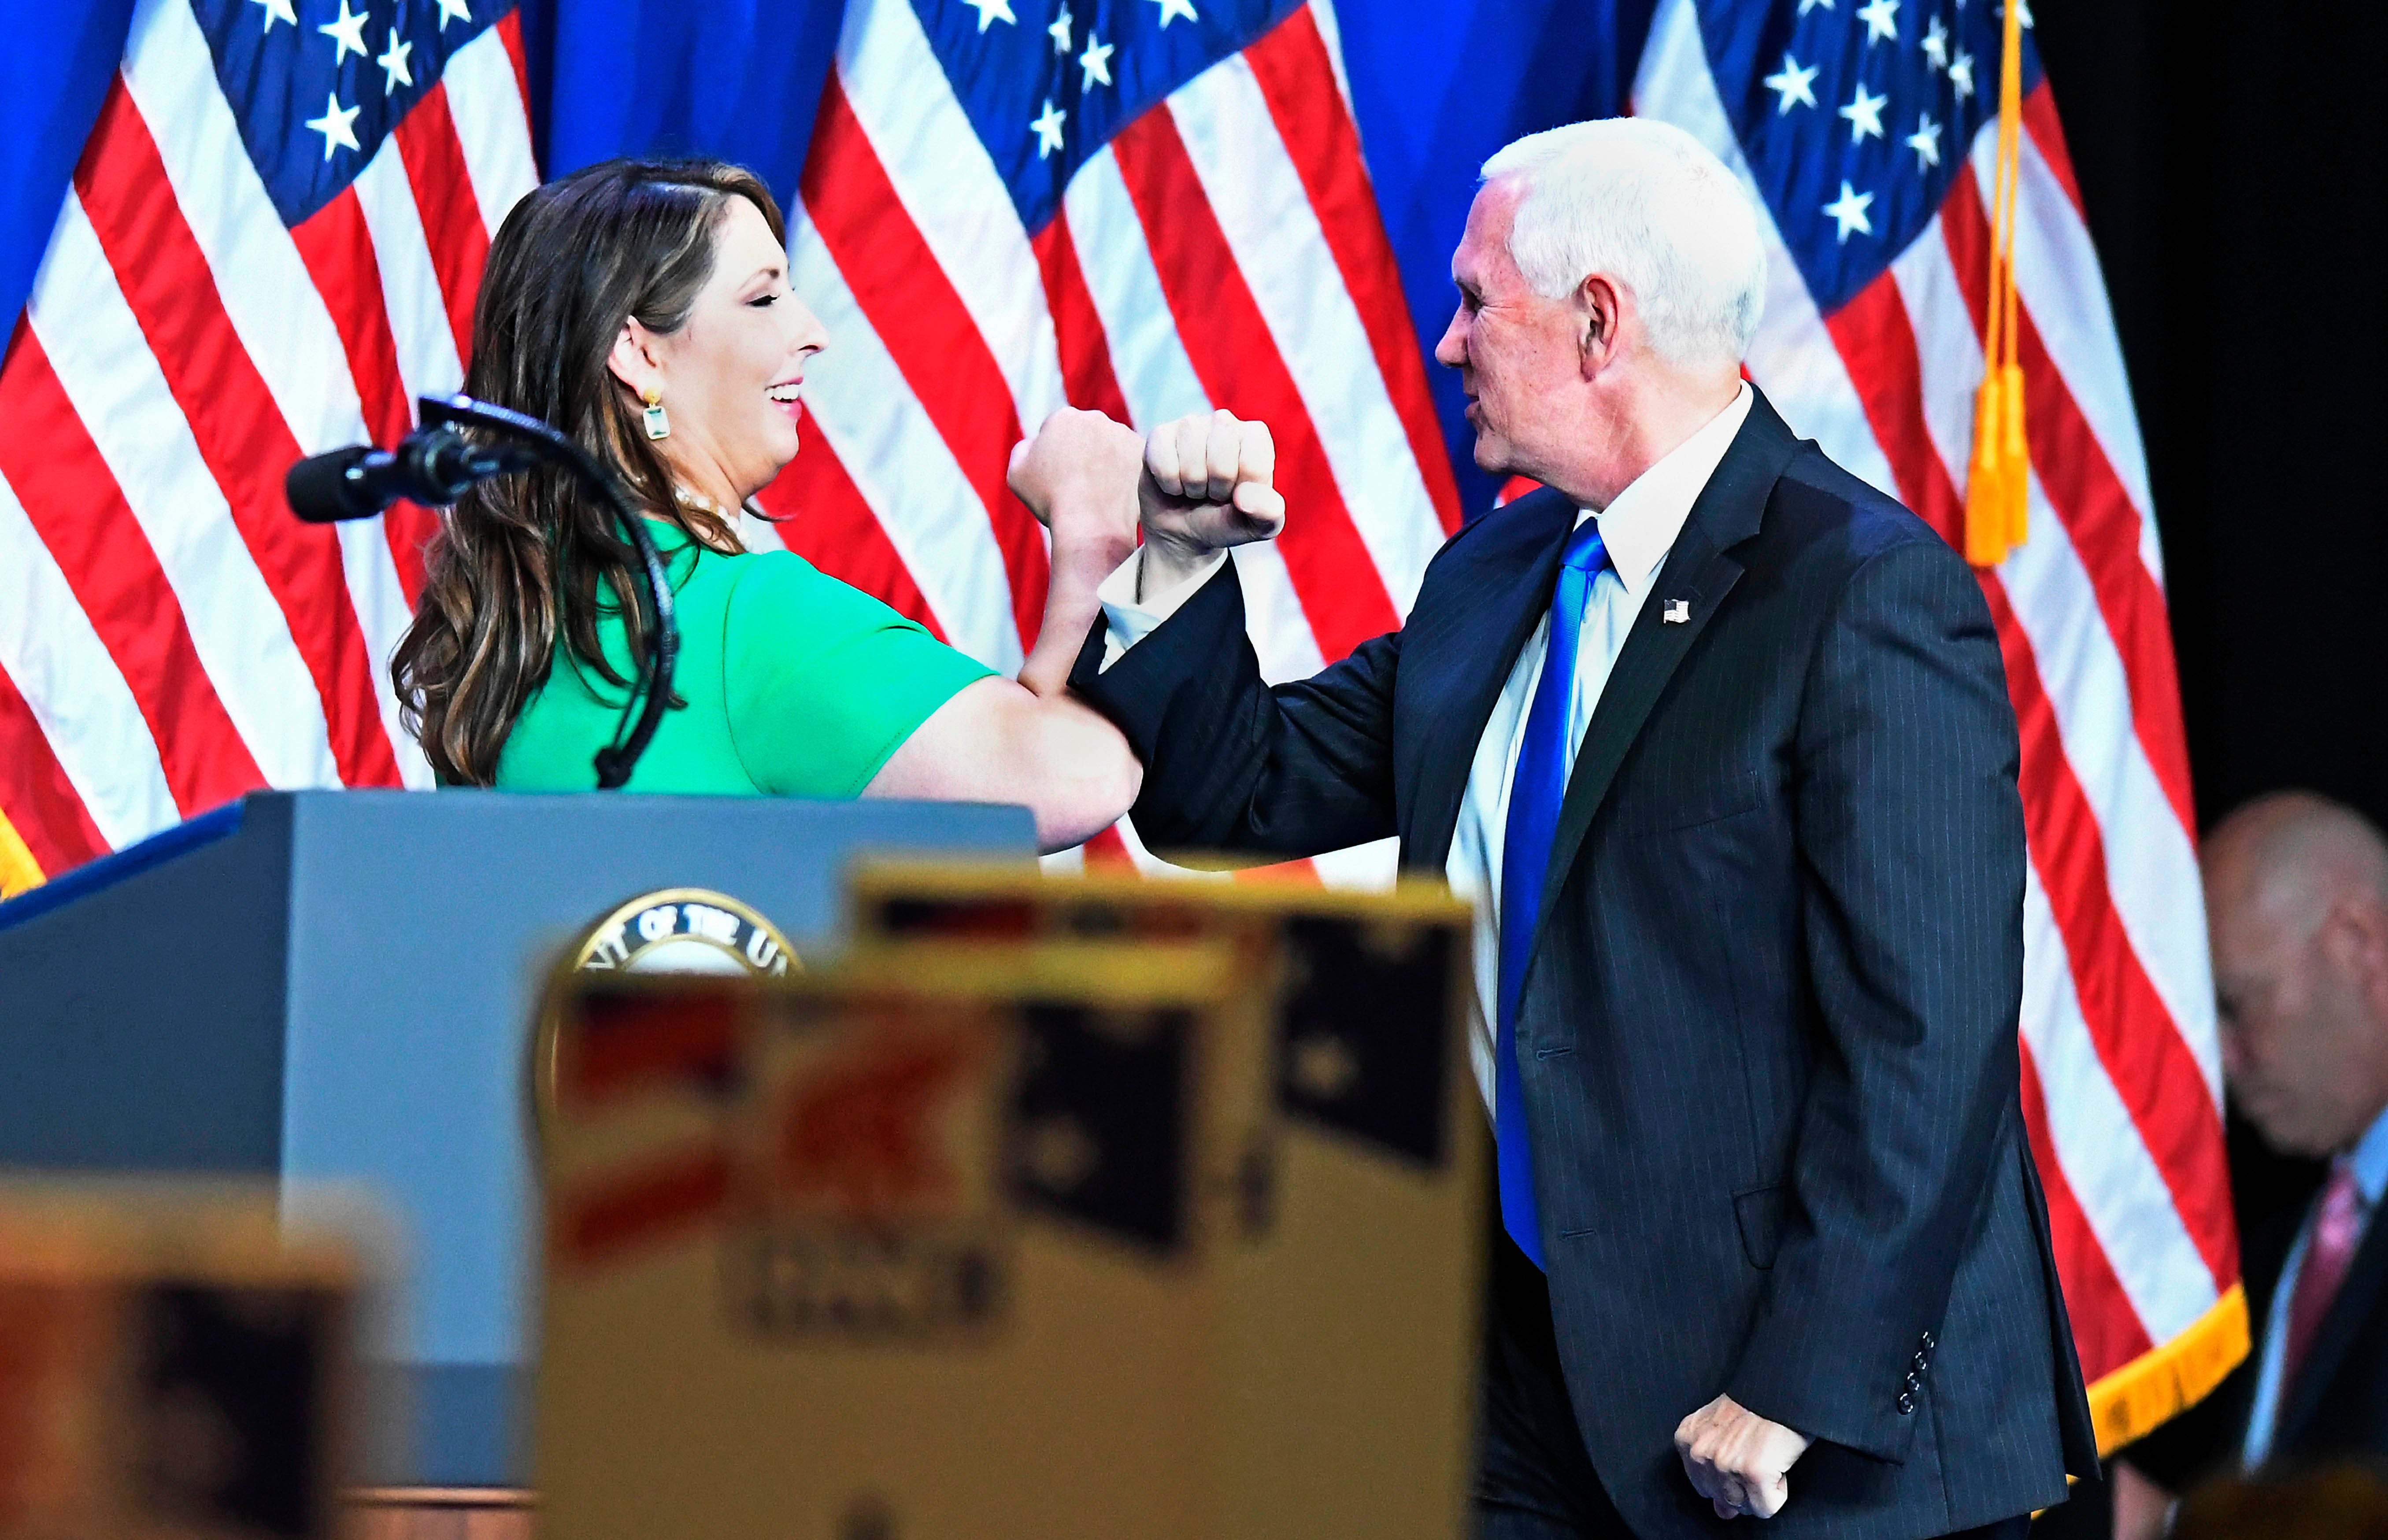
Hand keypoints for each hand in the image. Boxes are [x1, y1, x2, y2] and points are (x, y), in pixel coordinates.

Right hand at [1007, 407, 1142, 566]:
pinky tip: (1117, 491)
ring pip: (1111, 444)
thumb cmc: (1050, 500)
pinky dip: (1125, 471)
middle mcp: (1095, 417)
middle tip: (1080, 483)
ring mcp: (1123, 433)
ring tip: (1100, 490)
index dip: (1056, 455)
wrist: (1090, 524)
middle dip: (1083, 452)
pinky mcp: (1142, 453)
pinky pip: (1131, 459)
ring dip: (1106, 459)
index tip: (1059, 477)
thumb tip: (1035, 442)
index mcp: (1062, 417)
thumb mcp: (1017, 473)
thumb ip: (1024, 449)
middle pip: (1087, 434)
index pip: (1058, 431)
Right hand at [1138, 410, 1285, 594]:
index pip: (1252, 464)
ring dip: (1191, 485)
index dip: (1241, 490)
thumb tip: (1244, 496)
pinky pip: (1162, 458)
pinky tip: (1174, 483)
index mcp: (1255, 437)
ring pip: (1190, 456)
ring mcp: (1191, 424)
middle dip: (1215, 487)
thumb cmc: (1227, 520)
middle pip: (1221, 457)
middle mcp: (1225, 422)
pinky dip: (1168, 482)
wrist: (1185, 531)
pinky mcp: (1160, 434)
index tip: (1237, 495)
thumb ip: (1268, 512)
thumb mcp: (1258, 526)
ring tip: (1195, 488)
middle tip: (1213, 493)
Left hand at [1674, 1394, 1811, 1520]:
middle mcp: (1700, 1454)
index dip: (1729, 1478)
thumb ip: (1711, 1469)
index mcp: (1686, 1440)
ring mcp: (1724, 1464)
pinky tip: (1777, 1464)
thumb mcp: (1719, 1427)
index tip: (1741, 1457)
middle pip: (1723, 1499)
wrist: (1780, 1387)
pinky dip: (1778, 1492)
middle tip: (1756, 1458)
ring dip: (1761, 1490)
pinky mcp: (1753, 1473)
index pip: (1703, 1487)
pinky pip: (1766, 1507)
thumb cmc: (1754, 1403)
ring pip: (1744, 1507)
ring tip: (1766, 1459)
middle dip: (1743, 1487)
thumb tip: (1722, 1511)